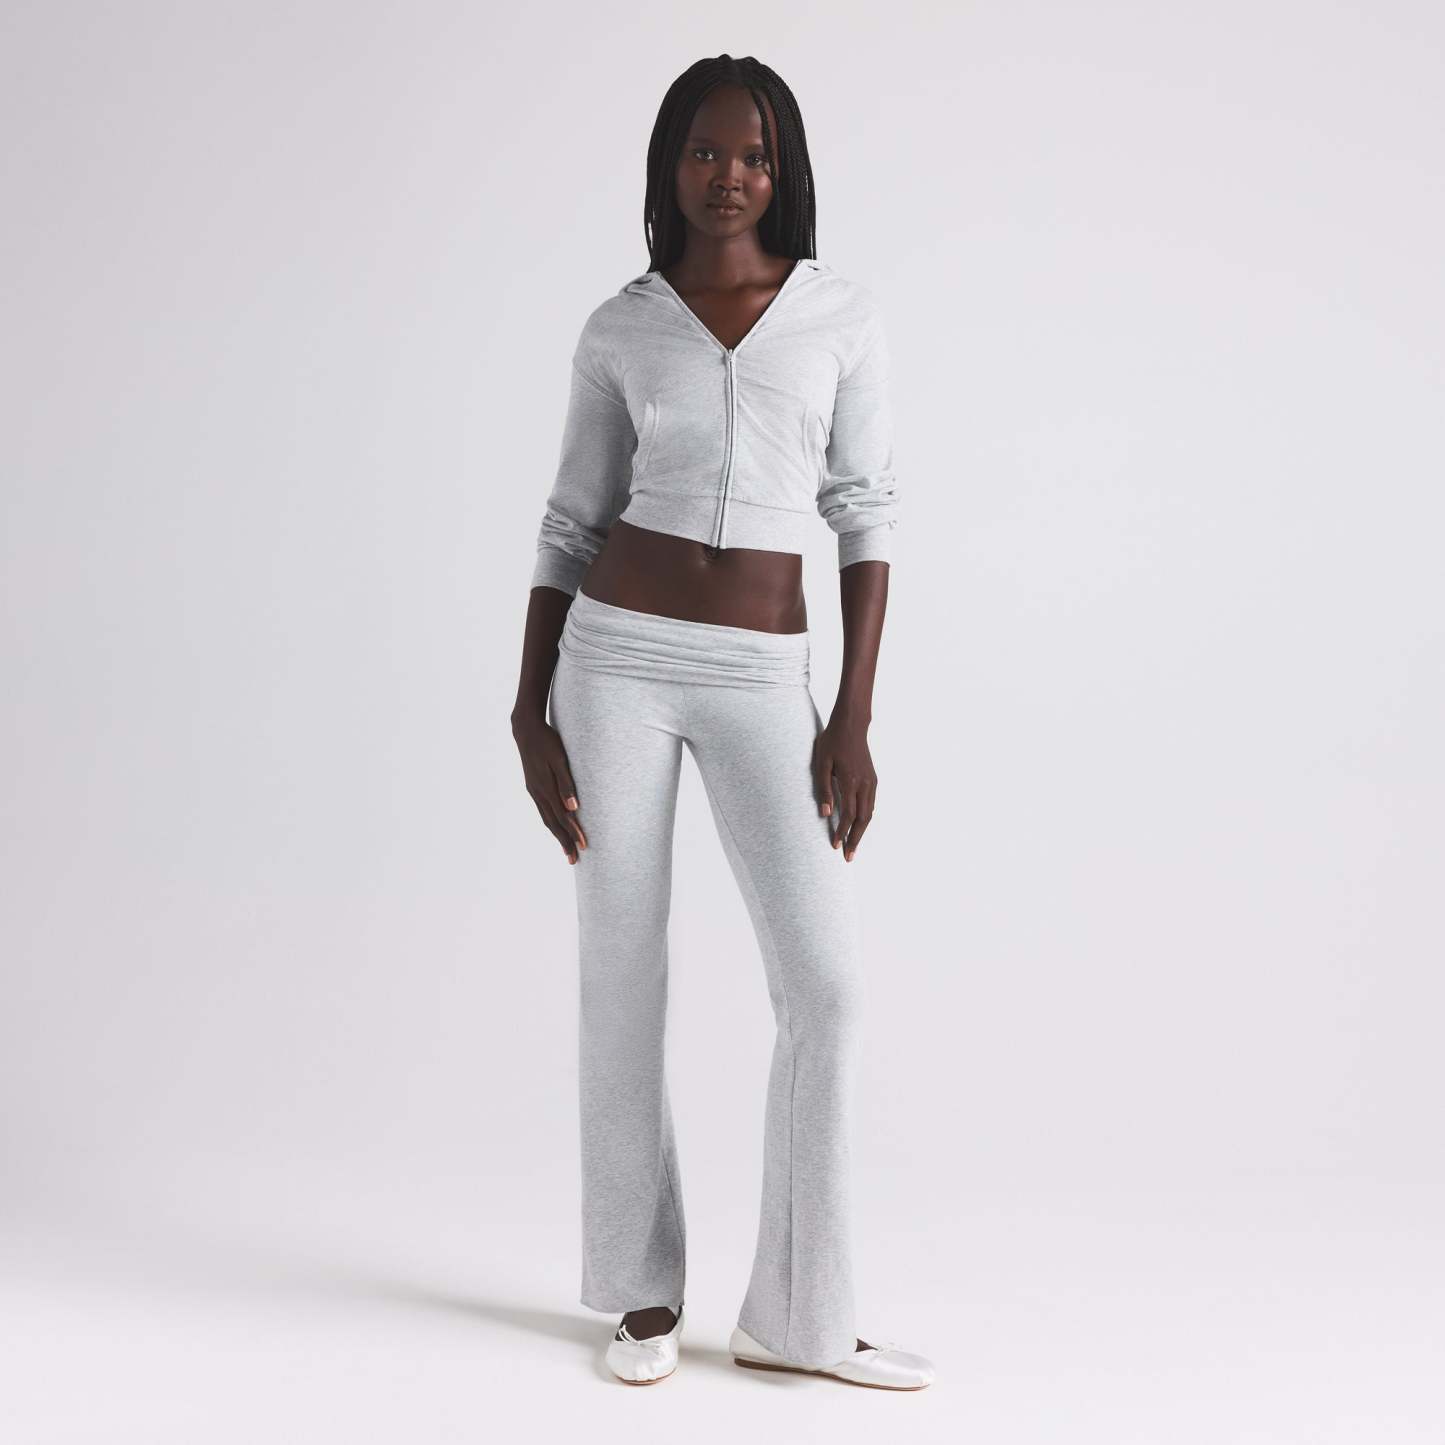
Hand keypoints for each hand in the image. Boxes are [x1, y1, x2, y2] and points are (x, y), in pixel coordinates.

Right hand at [512, 712, 587, 863]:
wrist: (526, 729)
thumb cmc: (547, 742)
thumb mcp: (559, 759)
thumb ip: (566, 783)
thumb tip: (573, 807)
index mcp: (545, 788)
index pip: (563, 817)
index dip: (573, 833)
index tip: (583, 847)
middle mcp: (538, 793)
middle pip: (553, 823)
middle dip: (564, 842)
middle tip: (574, 859)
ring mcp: (534, 790)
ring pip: (547, 818)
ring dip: (557, 835)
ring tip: (566, 849)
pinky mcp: (533, 786)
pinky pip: (543, 810)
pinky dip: (550, 822)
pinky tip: (555, 826)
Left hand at [812, 713, 875, 860]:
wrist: (852, 724)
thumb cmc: (833, 741)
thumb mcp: (822, 763)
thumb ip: (824, 788)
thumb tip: (825, 813)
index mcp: (851, 780)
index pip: (848, 814)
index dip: (841, 832)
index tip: (835, 846)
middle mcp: (865, 784)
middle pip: (863, 819)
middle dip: (855, 839)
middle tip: (848, 857)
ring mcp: (872, 782)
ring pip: (870, 813)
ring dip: (861, 831)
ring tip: (854, 846)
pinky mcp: (873, 779)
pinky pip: (871, 804)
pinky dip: (866, 819)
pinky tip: (859, 826)